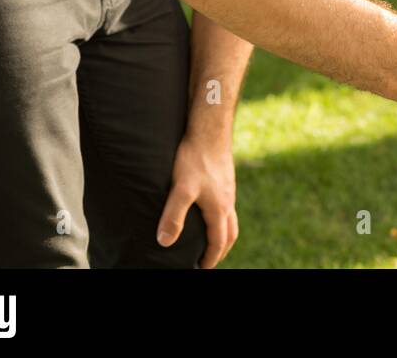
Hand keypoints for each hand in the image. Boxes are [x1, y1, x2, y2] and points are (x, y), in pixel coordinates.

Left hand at [157, 132, 238, 267]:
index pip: (219, 241)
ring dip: (222, 233)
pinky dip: (221, 216)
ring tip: (210, 238)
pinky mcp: (224, 178)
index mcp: (219, 208)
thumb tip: (165, 242)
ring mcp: (228, 189)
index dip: (211, 258)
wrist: (210, 129)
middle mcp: (228, 201)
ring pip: (230, 218)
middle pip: (231, 233)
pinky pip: (227, 204)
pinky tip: (208, 208)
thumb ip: (173, 215)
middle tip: (209, 259)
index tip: (201, 268)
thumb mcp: (181, 188)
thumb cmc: (195, 158)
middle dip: (221, 249)